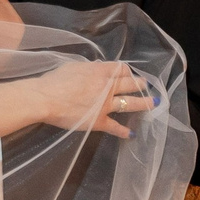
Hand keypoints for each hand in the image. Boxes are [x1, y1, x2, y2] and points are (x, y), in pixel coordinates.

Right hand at [26, 61, 153, 138]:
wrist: (46, 99)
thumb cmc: (55, 80)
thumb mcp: (73, 66)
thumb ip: (88, 68)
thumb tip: (96, 69)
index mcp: (100, 71)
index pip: (120, 68)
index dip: (126, 71)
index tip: (128, 73)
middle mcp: (107, 87)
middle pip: (130, 84)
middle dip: (140, 84)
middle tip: (146, 85)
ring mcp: (105, 105)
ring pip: (130, 103)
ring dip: (144, 103)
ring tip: (153, 103)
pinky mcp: (99, 121)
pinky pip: (115, 127)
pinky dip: (124, 131)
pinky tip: (131, 134)